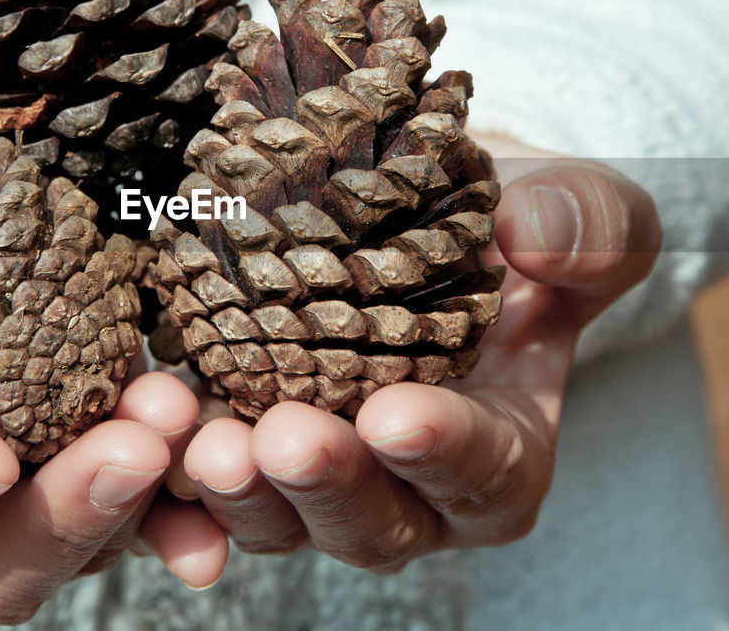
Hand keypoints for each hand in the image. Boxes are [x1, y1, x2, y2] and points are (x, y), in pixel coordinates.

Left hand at [175, 135, 660, 569]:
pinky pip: (202, 486)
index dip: (442, 452)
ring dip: (237, 490)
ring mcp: (322, 478)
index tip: (396, 416)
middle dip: (325, 483)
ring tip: (201, 437)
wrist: (424, 217)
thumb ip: (590, 228)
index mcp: (502, 451)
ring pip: (277, 519)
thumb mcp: (578, 209)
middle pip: (371, 520)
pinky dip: (169, 475)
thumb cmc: (512, 222)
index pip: (483, 472)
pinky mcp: (246, 449)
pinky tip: (138, 432)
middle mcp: (410, 489)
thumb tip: (530, 234)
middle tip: (281, 437)